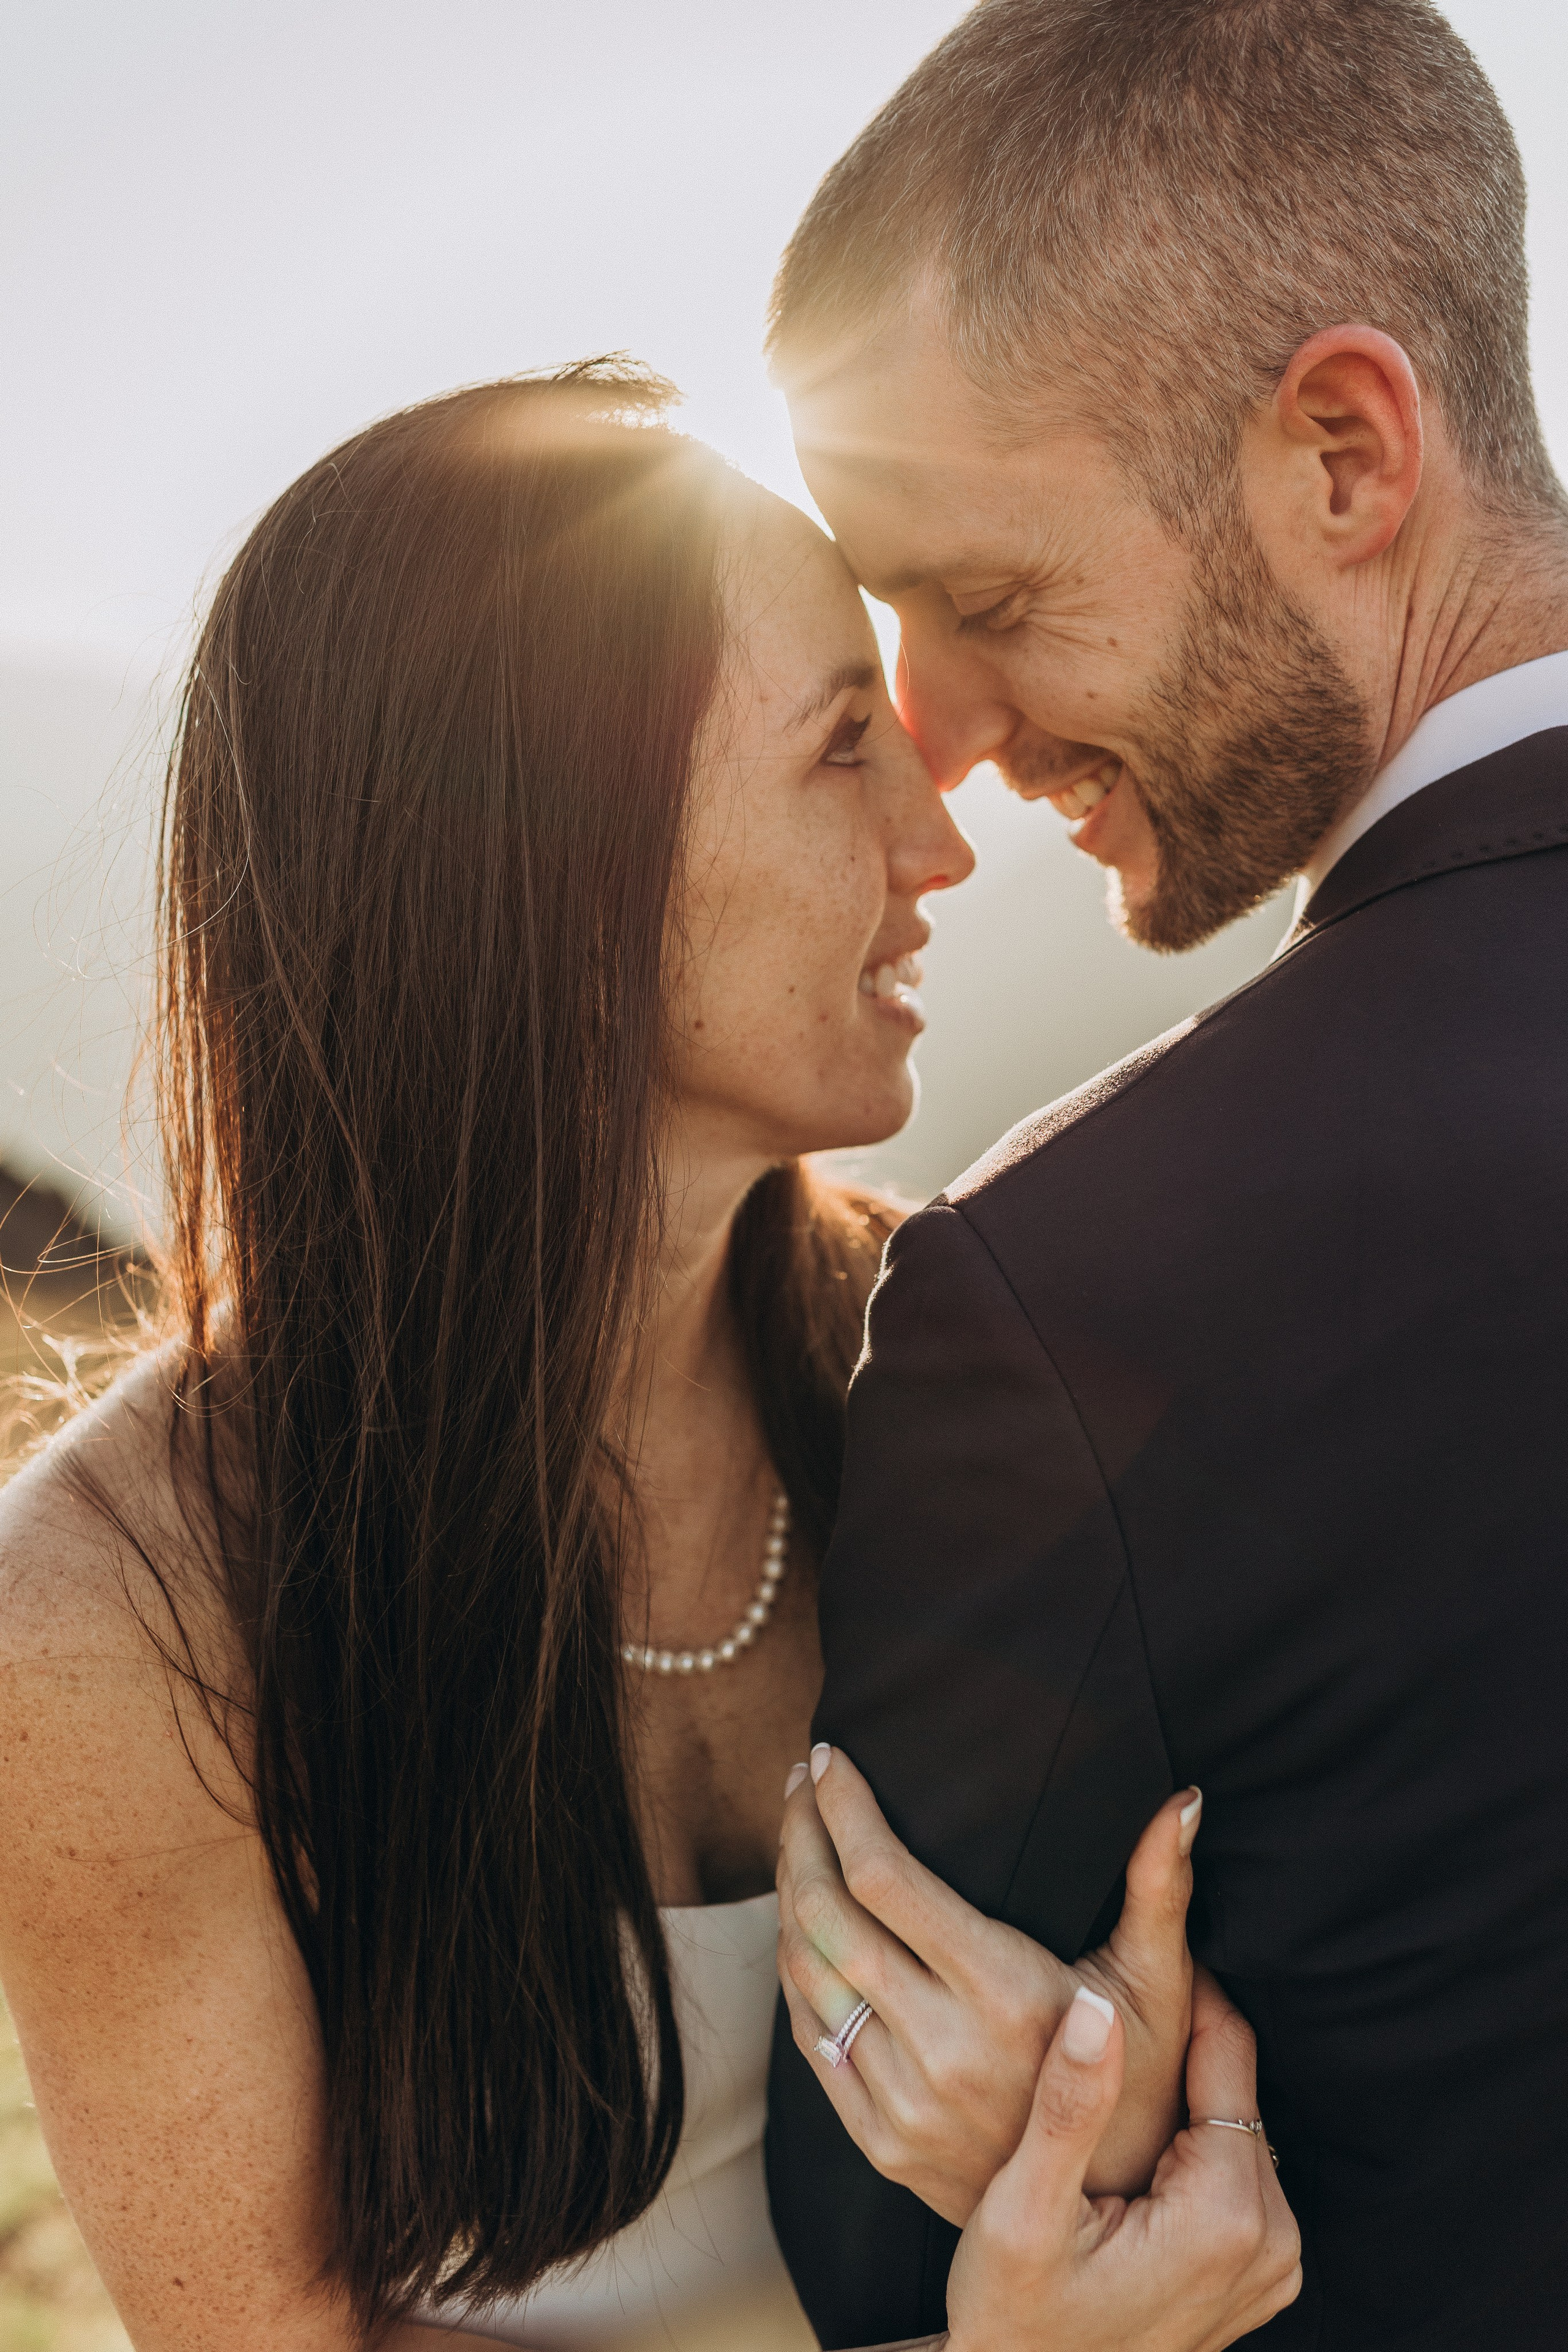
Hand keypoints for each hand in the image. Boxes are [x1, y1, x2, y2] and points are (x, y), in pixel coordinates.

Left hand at [776, 1746, 1197, 2219]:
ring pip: (806, 1974)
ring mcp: (901, 2102)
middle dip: (800, 1834)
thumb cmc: (1145, 2078)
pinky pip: (810, 2037)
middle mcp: (941, 2049)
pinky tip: (802, 1925)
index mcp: (1003, 1993)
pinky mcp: (879, 2140)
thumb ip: (1160, 1887)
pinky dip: (795, 1970)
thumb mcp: (1160, 1984)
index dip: (842, 1807)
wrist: (1114, 2218)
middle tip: (799, 1785)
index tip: (826, 1757)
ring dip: (788, 1895)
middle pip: (826, 1914)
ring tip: (797, 1839)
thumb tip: (1184, 1801)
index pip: (882, 1877)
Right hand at [941, 1968, 1300, 2351]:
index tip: (1131, 1951)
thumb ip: (1068, 2106)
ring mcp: (1271, 2262)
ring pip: (1235, 2120)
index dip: (1182, 1985)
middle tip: (1106, 2006)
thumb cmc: (1018, 2322)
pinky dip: (1189, 2140)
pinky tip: (1131, 2141)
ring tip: (1110, 2069)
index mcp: (1226, 2215)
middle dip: (1176, 2039)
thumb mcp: (1024, 2212)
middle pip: (1235, 2084)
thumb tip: (1096, 2006)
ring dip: (1180, 2088)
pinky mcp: (1256, 2270)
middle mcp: (1270, 2240)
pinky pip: (1234, 2168)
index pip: (1227, 2048)